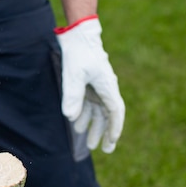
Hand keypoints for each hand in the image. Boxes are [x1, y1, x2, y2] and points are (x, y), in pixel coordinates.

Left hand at [56, 16, 124, 152]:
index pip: (115, 112)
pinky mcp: (88, 85)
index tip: (112, 141)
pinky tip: (76, 124)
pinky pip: (88, 104)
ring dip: (94, 126)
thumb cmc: (79, 54)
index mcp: (107, 87)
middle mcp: (105, 89)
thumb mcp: (74, 75)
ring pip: (98, 112)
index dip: (114, 128)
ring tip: (89, 143)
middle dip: (105, 133)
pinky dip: (84, 115)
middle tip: (104, 150)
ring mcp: (97, 87)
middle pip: (108, 115)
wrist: (77, 36)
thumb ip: (72, 96)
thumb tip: (70, 117)